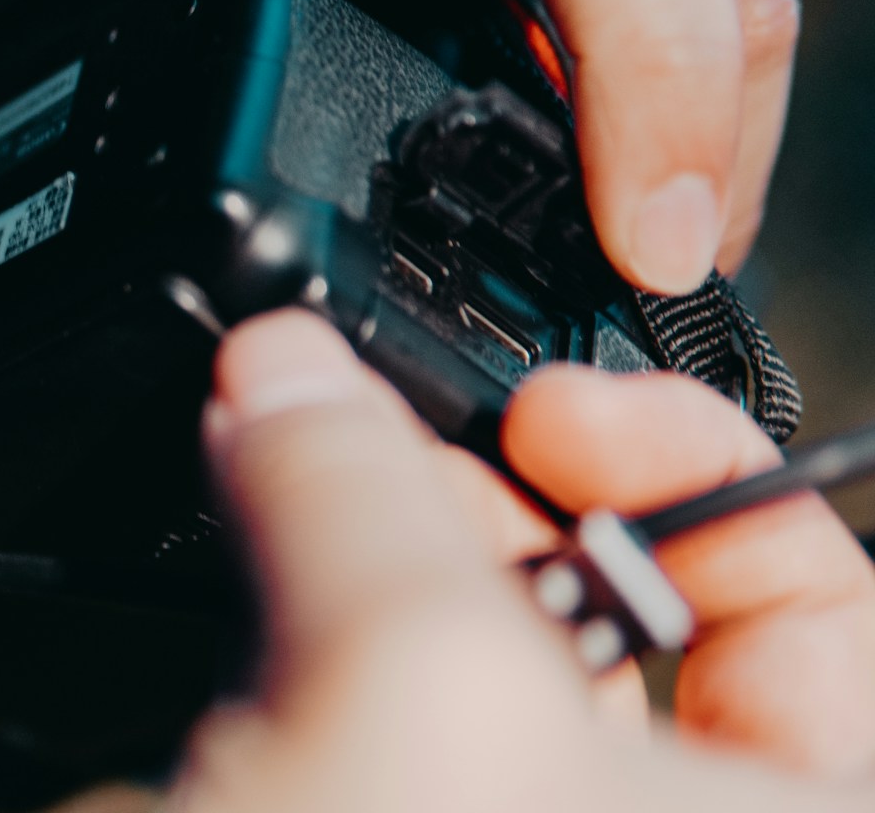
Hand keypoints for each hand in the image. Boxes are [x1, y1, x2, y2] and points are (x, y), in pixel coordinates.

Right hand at [171, 310, 873, 812]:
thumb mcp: (414, 688)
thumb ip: (359, 486)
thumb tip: (286, 372)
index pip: (831, 607)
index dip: (699, 474)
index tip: (557, 419)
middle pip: (626, 603)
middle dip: (498, 494)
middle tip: (390, 437)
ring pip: (479, 651)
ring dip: (385, 543)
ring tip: (288, 466)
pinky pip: (372, 694)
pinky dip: (316, 613)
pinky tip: (249, 544)